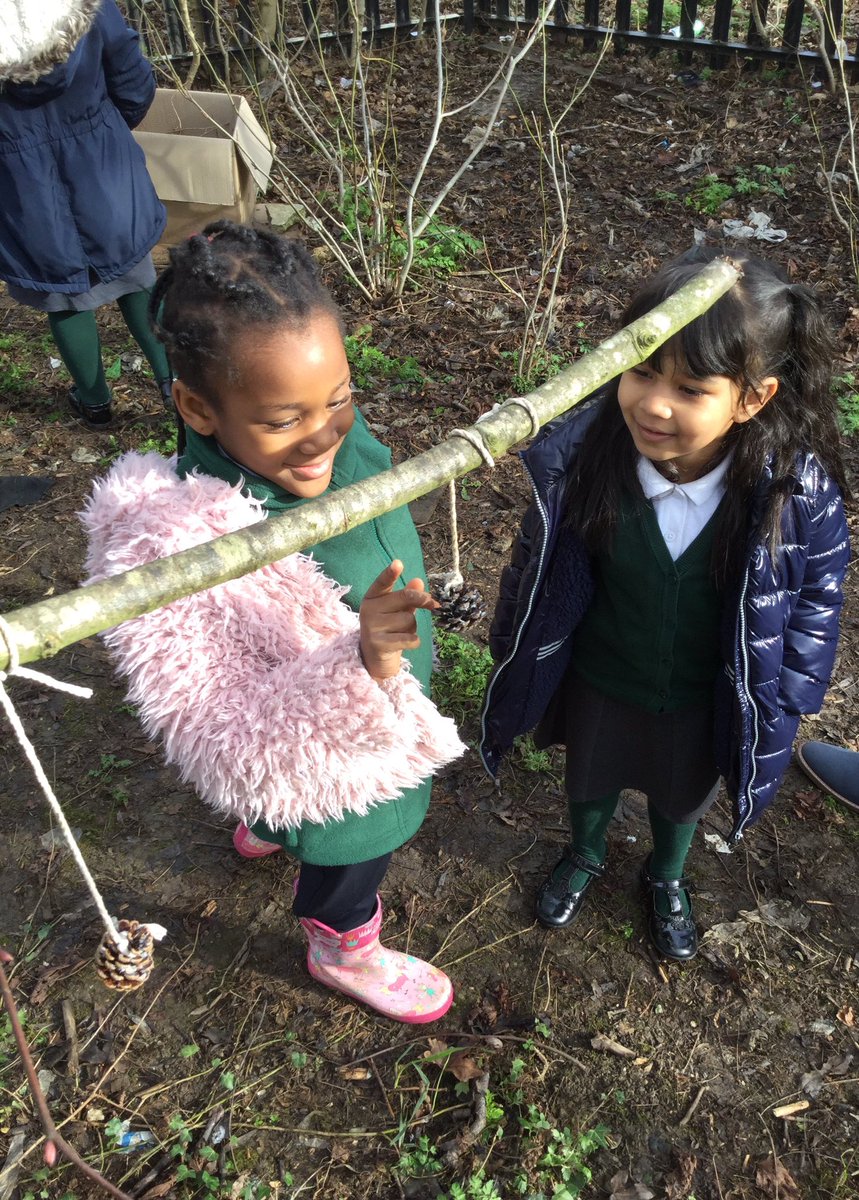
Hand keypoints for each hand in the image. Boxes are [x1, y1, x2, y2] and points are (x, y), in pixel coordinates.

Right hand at [359, 559, 437, 680]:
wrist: (374, 658)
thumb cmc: (388, 628)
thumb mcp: (397, 610)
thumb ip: (408, 596)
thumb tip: (419, 581)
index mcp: (372, 597)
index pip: (382, 583)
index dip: (390, 573)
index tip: (398, 563)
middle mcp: (369, 610)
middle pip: (404, 598)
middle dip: (422, 600)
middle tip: (433, 604)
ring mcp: (371, 627)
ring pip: (409, 620)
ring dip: (413, 628)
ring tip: (402, 633)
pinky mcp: (378, 644)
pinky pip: (409, 638)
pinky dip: (414, 641)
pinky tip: (408, 642)